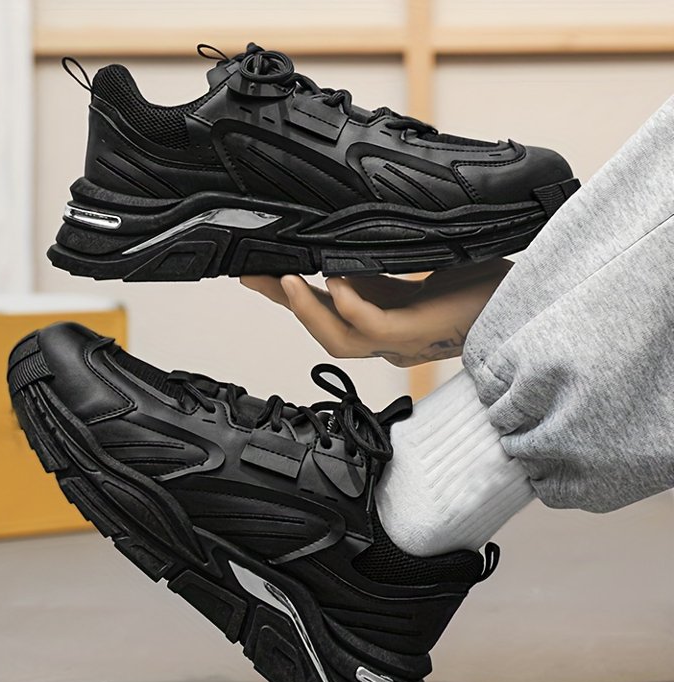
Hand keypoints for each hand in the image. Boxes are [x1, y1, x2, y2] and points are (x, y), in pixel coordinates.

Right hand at [241, 260, 510, 366]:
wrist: (525, 297)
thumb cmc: (483, 281)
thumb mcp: (419, 264)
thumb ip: (380, 263)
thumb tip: (341, 244)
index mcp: (386, 317)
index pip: (328, 311)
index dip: (293, 296)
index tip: (262, 272)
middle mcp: (387, 337)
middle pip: (323, 331)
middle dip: (285, 304)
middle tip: (251, 276)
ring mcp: (401, 341)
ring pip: (339, 339)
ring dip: (307, 311)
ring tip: (283, 282)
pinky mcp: (418, 334)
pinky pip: (371, 326)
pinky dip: (348, 305)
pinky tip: (333, 281)